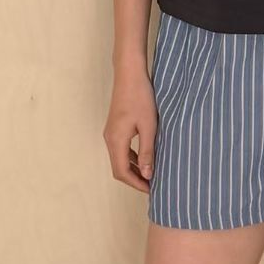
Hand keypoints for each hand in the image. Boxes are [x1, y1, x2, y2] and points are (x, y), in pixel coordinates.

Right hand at [106, 61, 156, 191]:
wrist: (129, 74)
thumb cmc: (140, 97)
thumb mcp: (149, 126)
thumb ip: (147, 151)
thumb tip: (147, 174)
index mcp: (116, 140)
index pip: (122, 172)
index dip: (136, 184)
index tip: (152, 190)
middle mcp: (110, 139)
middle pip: (119, 168)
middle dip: (135, 179)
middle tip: (153, 186)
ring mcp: (111, 133)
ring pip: (120, 159)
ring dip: (134, 169)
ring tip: (151, 175)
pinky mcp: (116, 127)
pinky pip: (122, 149)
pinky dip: (132, 158)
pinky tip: (146, 158)